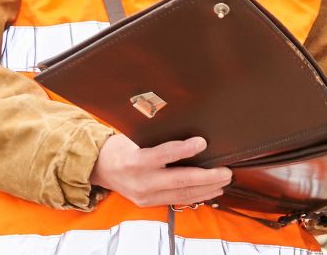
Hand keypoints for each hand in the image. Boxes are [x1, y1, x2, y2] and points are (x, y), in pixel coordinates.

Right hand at [90, 134, 231, 207]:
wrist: (101, 168)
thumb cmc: (121, 147)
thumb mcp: (134, 136)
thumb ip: (157, 135)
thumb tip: (186, 123)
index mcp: (136, 160)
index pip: (164, 154)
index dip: (184, 149)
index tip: (202, 142)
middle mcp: (142, 181)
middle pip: (180, 180)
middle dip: (207, 177)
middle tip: (226, 171)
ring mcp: (146, 195)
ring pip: (182, 193)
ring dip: (207, 188)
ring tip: (224, 181)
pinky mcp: (149, 203)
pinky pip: (177, 200)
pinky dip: (197, 196)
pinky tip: (211, 191)